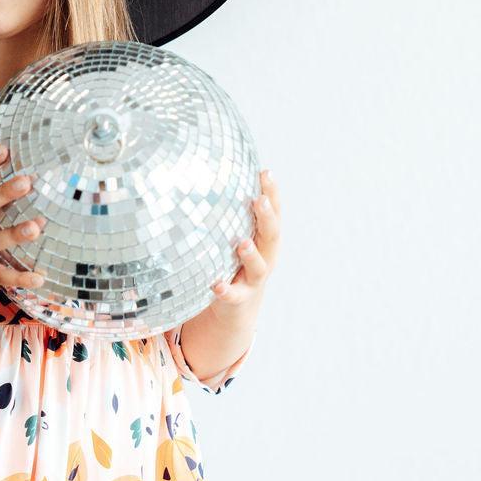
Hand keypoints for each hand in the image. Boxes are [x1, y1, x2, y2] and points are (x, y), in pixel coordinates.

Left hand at [210, 168, 281, 307]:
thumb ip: (230, 216)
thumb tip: (207, 176)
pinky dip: (226, 290)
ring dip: (251, 254)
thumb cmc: (234, 263)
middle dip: (267, 218)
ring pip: (258, 267)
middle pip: (271, 235)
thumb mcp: (235, 237)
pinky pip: (233, 295)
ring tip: (242, 243)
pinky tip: (216, 284)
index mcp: (266, 239)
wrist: (236, 308)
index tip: (265, 172)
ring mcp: (253, 279)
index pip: (273, 212)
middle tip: (260, 200)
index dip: (272, 193)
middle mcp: (265, 257)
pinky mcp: (239, 298)